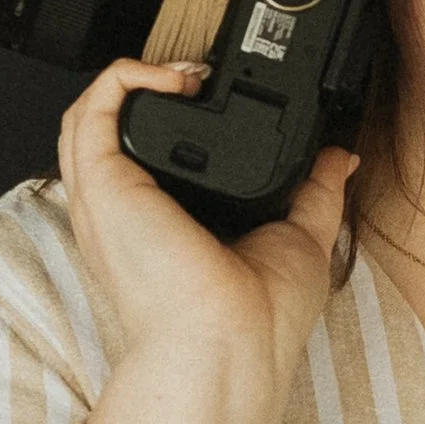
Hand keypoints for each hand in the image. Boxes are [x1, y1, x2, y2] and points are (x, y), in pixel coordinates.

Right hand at [62, 62, 359, 423]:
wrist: (232, 349)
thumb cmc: (256, 325)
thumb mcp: (300, 238)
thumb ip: (315, 190)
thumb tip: (340, 154)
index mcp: (161, 228)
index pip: (141, 157)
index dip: (169, 116)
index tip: (214, 90)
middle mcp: (125, 213)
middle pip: (104, 130)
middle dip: (145, 90)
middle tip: (197, 76)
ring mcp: (106, 201)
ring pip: (84, 117)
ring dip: (130, 79)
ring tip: (184, 73)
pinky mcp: (102, 188)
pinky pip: (91, 110)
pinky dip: (126, 76)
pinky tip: (175, 76)